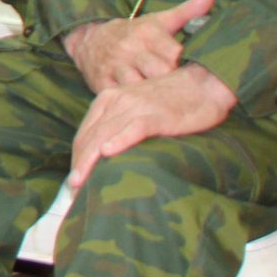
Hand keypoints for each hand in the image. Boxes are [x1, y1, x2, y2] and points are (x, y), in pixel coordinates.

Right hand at [63, 0, 214, 92]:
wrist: (90, 39)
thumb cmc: (134, 34)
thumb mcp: (158, 21)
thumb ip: (187, 11)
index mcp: (146, 33)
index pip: (174, 53)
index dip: (186, 65)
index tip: (197, 73)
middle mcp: (130, 48)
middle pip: (160, 72)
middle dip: (174, 83)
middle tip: (187, 92)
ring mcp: (115, 65)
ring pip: (140, 86)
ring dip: (155, 96)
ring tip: (169, 103)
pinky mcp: (102, 81)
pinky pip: (121, 96)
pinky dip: (134, 103)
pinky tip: (147, 106)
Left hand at [68, 62, 237, 188]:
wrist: (204, 84)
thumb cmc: (172, 101)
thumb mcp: (136, 110)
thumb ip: (119, 126)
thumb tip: (104, 157)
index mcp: (107, 100)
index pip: (84, 135)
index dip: (76, 160)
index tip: (72, 184)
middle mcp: (115, 101)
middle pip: (89, 138)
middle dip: (78, 166)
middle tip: (72, 192)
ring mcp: (135, 107)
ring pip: (104, 136)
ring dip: (90, 161)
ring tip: (81, 184)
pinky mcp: (155, 114)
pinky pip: (133, 128)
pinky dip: (119, 140)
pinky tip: (108, 153)